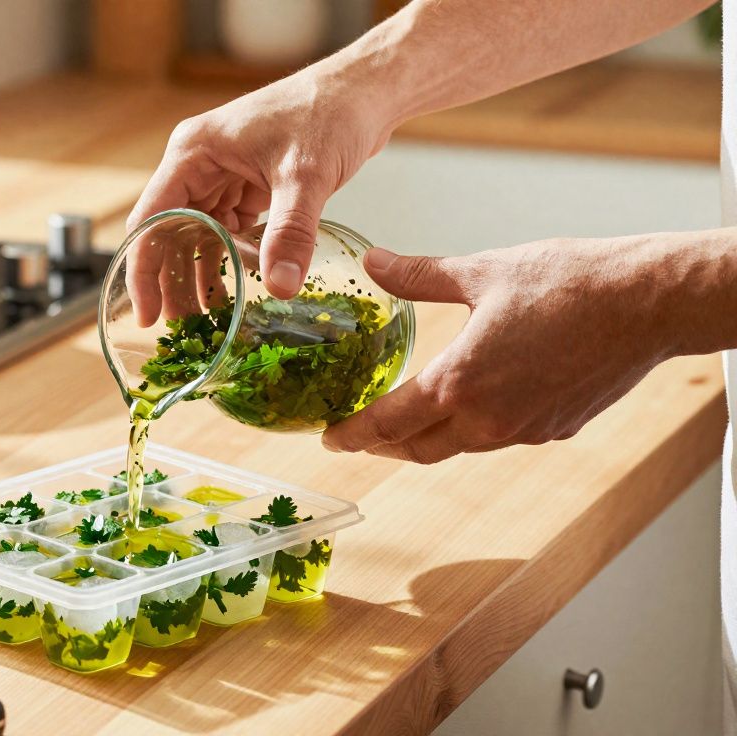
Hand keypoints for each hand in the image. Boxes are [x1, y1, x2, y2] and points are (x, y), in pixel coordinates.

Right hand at [125, 64, 396, 326]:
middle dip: (173, 280)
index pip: (152, 219)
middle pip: (170, 232)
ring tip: (206, 320)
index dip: (144, 270)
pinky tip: (236, 291)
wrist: (365, 91)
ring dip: (201, 274)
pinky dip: (231, 260)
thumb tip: (281, 287)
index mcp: (193, 153)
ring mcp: (223, 175)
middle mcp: (199, 164)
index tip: (149, 314)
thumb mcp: (306, 176)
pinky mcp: (248, 185)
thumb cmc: (329, 112)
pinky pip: (229, 230)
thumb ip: (290, 233)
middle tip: (180, 329)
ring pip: (199, 235)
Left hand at [321, 236, 682, 463]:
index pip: (387, 425)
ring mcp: (524, 431)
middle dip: (383, 447)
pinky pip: (500, 437)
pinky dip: (475, 427)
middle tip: (360, 437)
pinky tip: (474, 402)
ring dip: (428, 439)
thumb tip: (374, 263)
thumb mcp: (480, 272)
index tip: (330, 440)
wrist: (648, 303)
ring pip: (459, 447)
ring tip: (409, 420)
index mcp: (458, 384)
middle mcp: (487, 420)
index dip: (352, 436)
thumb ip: (418, 276)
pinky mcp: (555, 430)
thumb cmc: (569, 284)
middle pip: (418, 449)